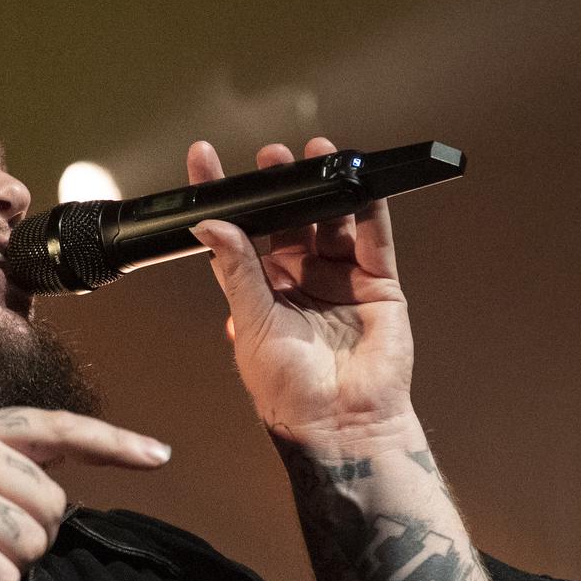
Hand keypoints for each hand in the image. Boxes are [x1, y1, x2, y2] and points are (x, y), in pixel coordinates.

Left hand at [186, 136, 416, 445]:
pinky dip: (368, 209)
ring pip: (330, 221)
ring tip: (315, 155)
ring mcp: (337, 279)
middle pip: (287, 220)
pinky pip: (373, 238)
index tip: (205, 160)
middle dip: (279, 186)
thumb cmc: (290, 394)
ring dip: (323, 188)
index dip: (223, 198)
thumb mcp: (251, 326)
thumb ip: (237, 271)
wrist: (340, 424)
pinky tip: (360, 183)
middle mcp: (298, 280)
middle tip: (270, 157)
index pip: (236, 235)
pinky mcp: (376, 284)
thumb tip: (211, 226)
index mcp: (260, 292)